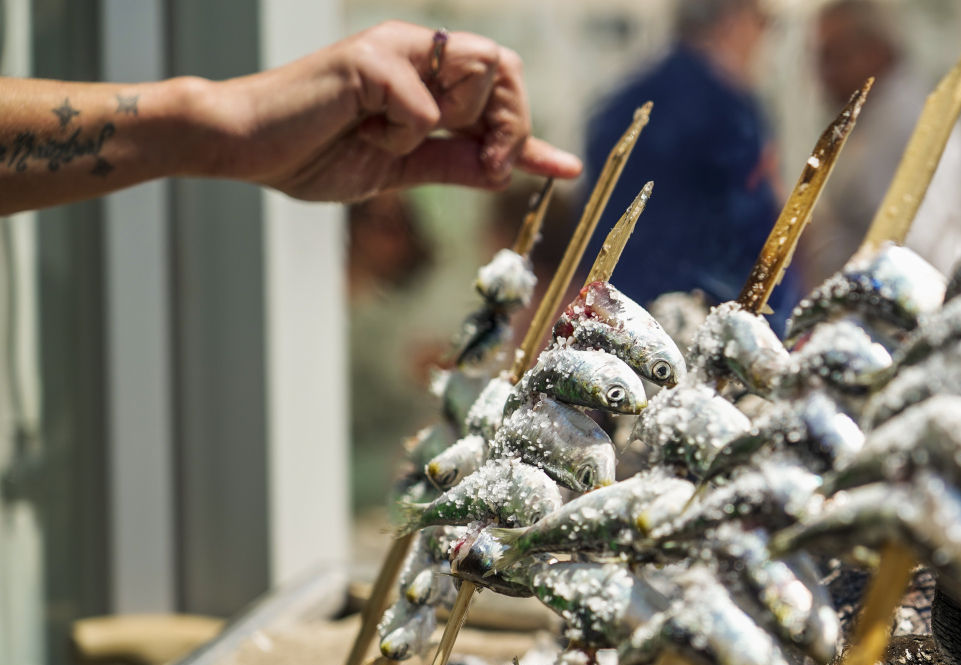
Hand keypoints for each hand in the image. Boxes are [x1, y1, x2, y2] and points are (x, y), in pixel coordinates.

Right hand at [211, 21, 580, 201]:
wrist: (246, 149)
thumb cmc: (314, 153)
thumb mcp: (402, 168)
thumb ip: (457, 164)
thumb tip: (511, 170)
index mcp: (426, 75)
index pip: (502, 91)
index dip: (534, 132)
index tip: (566, 169)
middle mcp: (416, 51)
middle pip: (507, 70)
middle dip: (511, 125)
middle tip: (485, 164)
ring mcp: (395, 49)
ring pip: (480, 72)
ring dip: (454, 123)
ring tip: (398, 141)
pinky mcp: (370, 59)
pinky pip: (425, 106)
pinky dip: (402, 136)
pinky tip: (363, 133)